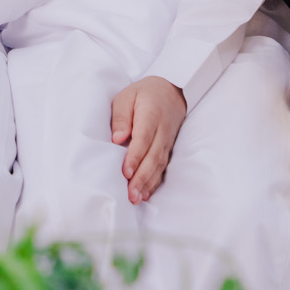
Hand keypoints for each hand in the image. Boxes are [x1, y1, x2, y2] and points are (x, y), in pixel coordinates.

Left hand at [111, 76, 187, 204]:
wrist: (172, 91)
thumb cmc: (144, 94)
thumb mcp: (127, 96)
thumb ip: (121, 116)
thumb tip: (118, 138)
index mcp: (151, 114)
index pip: (143, 138)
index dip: (135, 157)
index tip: (125, 172)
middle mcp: (162, 131)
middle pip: (153, 156)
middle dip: (142, 177)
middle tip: (130, 194)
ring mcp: (167, 141)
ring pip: (159, 165)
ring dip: (148, 183)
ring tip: (136, 198)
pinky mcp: (168, 149)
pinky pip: (163, 167)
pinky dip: (155, 181)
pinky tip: (146, 193)